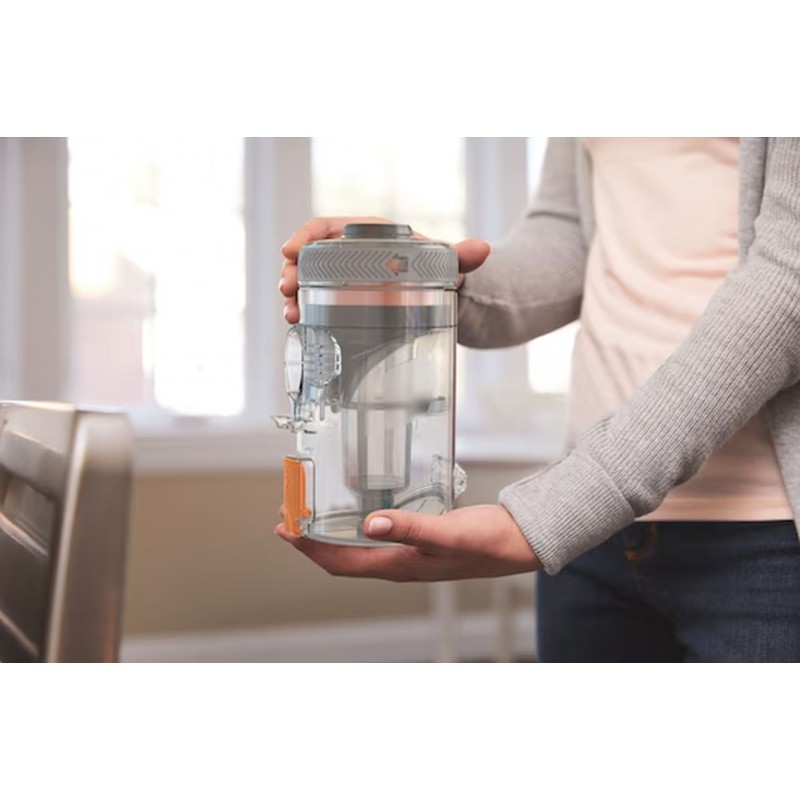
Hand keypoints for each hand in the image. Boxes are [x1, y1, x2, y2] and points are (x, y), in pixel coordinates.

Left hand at [275, 504, 541, 580]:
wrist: (518, 543)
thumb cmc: (486, 542)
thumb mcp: (446, 533)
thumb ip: (409, 528)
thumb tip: (369, 525)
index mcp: (398, 566)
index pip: (340, 561)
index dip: (308, 547)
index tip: (285, 528)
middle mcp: (398, 563)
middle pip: (342, 556)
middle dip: (312, 538)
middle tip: (290, 515)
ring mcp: (409, 553)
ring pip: (358, 547)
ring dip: (332, 531)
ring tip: (314, 512)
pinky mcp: (419, 540)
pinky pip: (378, 536)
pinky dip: (359, 523)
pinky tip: (360, 509)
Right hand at [279, 217, 490, 323]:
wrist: (441, 298)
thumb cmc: (439, 271)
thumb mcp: (446, 263)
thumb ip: (460, 257)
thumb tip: (482, 250)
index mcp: (366, 235)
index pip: (326, 227)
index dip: (305, 236)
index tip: (290, 250)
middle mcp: (348, 255)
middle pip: (309, 257)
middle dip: (292, 271)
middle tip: (287, 290)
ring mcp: (341, 281)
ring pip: (307, 283)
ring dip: (293, 297)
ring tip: (291, 315)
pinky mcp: (342, 304)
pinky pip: (317, 304)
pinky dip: (305, 314)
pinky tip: (299, 326)